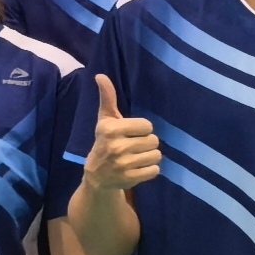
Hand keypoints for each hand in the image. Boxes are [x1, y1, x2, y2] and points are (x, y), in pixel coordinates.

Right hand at [85, 75, 162, 194]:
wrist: (97, 175)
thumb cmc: (105, 141)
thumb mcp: (105, 119)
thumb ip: (107, 98)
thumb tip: (100, 76)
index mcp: (111, 129)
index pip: (147, 125)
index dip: (142, 129)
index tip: (131, 133)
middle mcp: (116, 147)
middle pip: (154, 140)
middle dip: (147, 143)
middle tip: (134, 146)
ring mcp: (123, 164)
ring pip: (157, 155)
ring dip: (150, 156)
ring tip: (136, 157)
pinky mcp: (130, 179)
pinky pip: (155, 170)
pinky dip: (150, 170)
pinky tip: (138, 168)